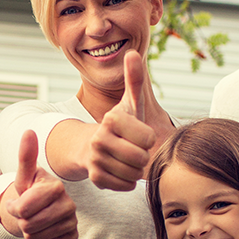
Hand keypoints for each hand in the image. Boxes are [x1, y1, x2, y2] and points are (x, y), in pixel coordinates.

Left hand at [3, 129, 78, 238]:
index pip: (24, 208)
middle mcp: (69, 203)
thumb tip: (28, 131)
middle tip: (25, 214)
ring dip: (28, 233)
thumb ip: (26, 155)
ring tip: (33, 221)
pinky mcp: (73, 236)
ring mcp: (72, 221)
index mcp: (56, 187)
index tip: (16, 201)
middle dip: (21, 222)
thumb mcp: (24, 174)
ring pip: (36, 238)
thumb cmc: (30, 190)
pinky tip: (41, 232)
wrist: (38, 208)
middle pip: (29, 225)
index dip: (13, 208)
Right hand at [81, 51, 164, 190]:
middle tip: (134, 148)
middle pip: (141, 157)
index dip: (147, 137)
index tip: (138, 133)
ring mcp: (96, 159)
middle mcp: (99, 138)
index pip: (148, 138)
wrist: (91, 146)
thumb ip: (134, 80)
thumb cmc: (119, 124)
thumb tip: (133, 53)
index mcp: (111, 119)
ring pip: (134, 173)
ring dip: (136, 168)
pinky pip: (126, 185)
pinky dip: (128, 181)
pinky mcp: (95, 178)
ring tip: (127, 158)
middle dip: (142, 154)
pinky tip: (121, 170)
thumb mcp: (130, 102)